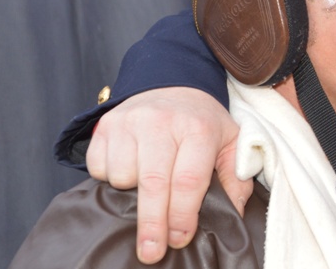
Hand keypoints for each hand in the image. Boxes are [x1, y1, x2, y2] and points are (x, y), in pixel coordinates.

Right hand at [86, 87, 252, 264]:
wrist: (172, 83)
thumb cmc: (201, 122)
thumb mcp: (230, 141)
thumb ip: (236, 177)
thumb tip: (233, 212)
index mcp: (198, 128)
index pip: (188, 180)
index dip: (182, 215)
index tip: (180, 239)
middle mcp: (162, 122)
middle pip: (153, 184)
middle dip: (152, 224)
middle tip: (151, 252)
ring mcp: (130, 122)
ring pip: (123, 177)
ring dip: (132, 193)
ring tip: (150, 183)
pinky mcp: (106, 125)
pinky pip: (99, 168)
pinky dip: (110, 177)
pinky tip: (130, 167)